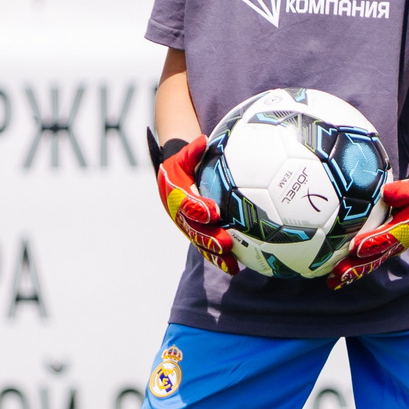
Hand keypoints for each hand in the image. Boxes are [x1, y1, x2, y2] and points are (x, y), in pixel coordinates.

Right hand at [149, 129, 238, 274]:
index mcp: (174, 193)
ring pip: (201, 242)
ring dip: (215, 254)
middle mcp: (179, 214)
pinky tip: (236, 267)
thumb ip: (192, 151)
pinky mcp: (196, 234)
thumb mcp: (183, 155)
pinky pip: (207, 248)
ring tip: (232, 264)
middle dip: (209, 238)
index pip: (185, 202)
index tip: (214, 212)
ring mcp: (187, 226)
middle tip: (226, 243)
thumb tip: (202, 141)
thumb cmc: (183, 164)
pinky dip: (219, 258)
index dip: (198, 209)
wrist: (173, 178)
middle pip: (193, 229)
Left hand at [328, 152, 408, 288]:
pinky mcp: (381, 251)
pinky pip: (366, 262)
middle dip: (357, 266)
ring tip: (333, 282)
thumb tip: (386, 192)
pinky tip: (336, 277)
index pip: (387, 238)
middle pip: (375, 257)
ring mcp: (389, 250)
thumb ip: (401, 192)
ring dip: (352, 273)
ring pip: (369, 263)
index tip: (356, 247)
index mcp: (405, 230)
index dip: (372, 243)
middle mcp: (397, 244)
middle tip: (339, 273)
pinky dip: (352, 269)